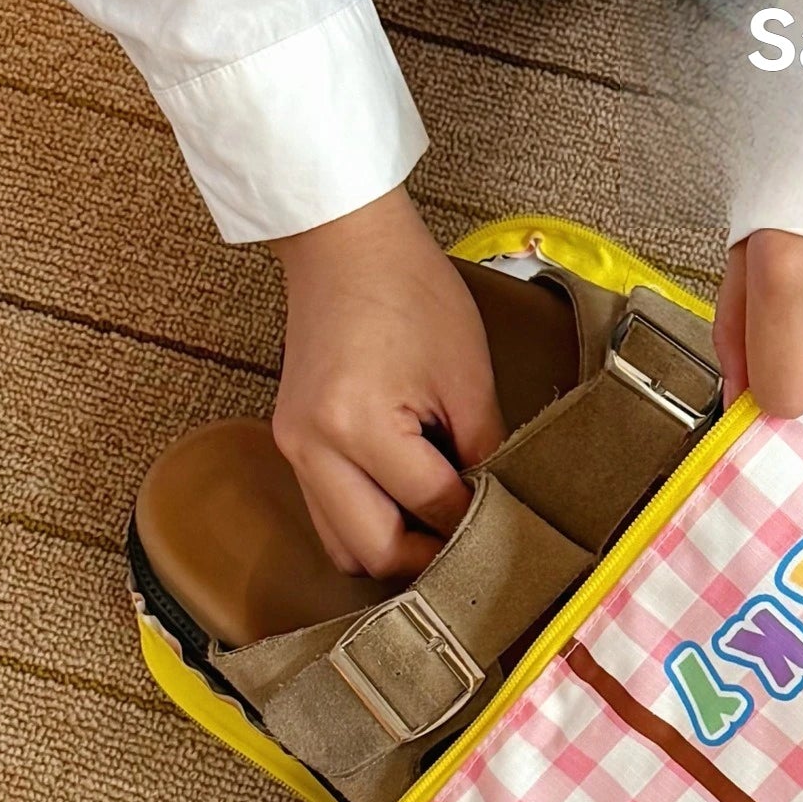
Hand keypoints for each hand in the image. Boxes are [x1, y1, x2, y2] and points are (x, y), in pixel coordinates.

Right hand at [269, 187, 502, 577]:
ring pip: (344, 548)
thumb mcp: (467, 375)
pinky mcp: (292, 445)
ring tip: (441, 528)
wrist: (344, 243)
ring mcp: (294, 449)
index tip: (510, 524)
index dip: (477, 522)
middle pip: (376, 553)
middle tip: (477, 544)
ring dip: (394, 551)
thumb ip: (486, 451)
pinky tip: (408, 507)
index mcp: (358, 424)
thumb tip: (500, 509)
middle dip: (430, 558)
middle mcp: (313, 447)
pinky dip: (368, 527)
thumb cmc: (409, 292)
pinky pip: (328, 517)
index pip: (431, 507)